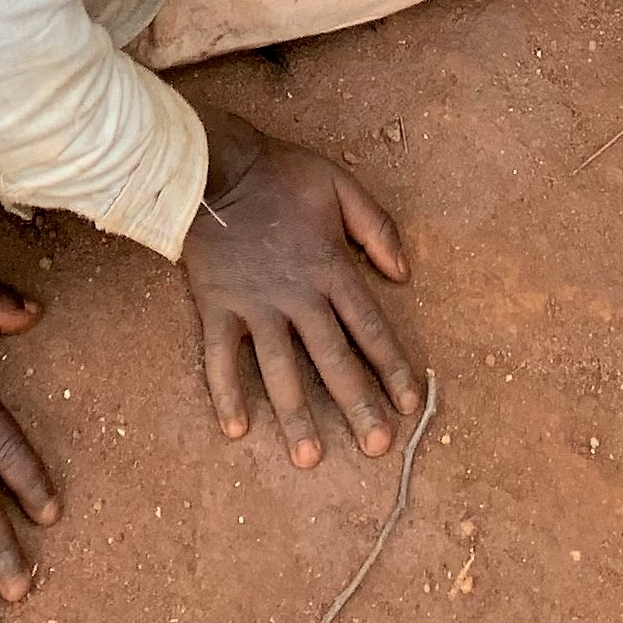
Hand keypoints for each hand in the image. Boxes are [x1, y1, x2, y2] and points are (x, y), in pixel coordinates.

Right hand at [181, 114, 419, 470]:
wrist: (215, 165)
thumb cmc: (280, 174)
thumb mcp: (340, 185)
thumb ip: (376, 227)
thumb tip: (405, 274)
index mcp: (330, 267)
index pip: (370, 327)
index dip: (392, 367)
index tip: (408, 405)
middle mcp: (297, 295)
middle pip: (333, 359)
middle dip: (357, 405)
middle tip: (375, 447)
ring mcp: (256, 305)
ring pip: (280, 370)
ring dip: (296, 415)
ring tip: (309, 458)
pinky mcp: (218, 306)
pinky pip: (220, 358)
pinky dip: (226, 393)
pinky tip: (237, 430)